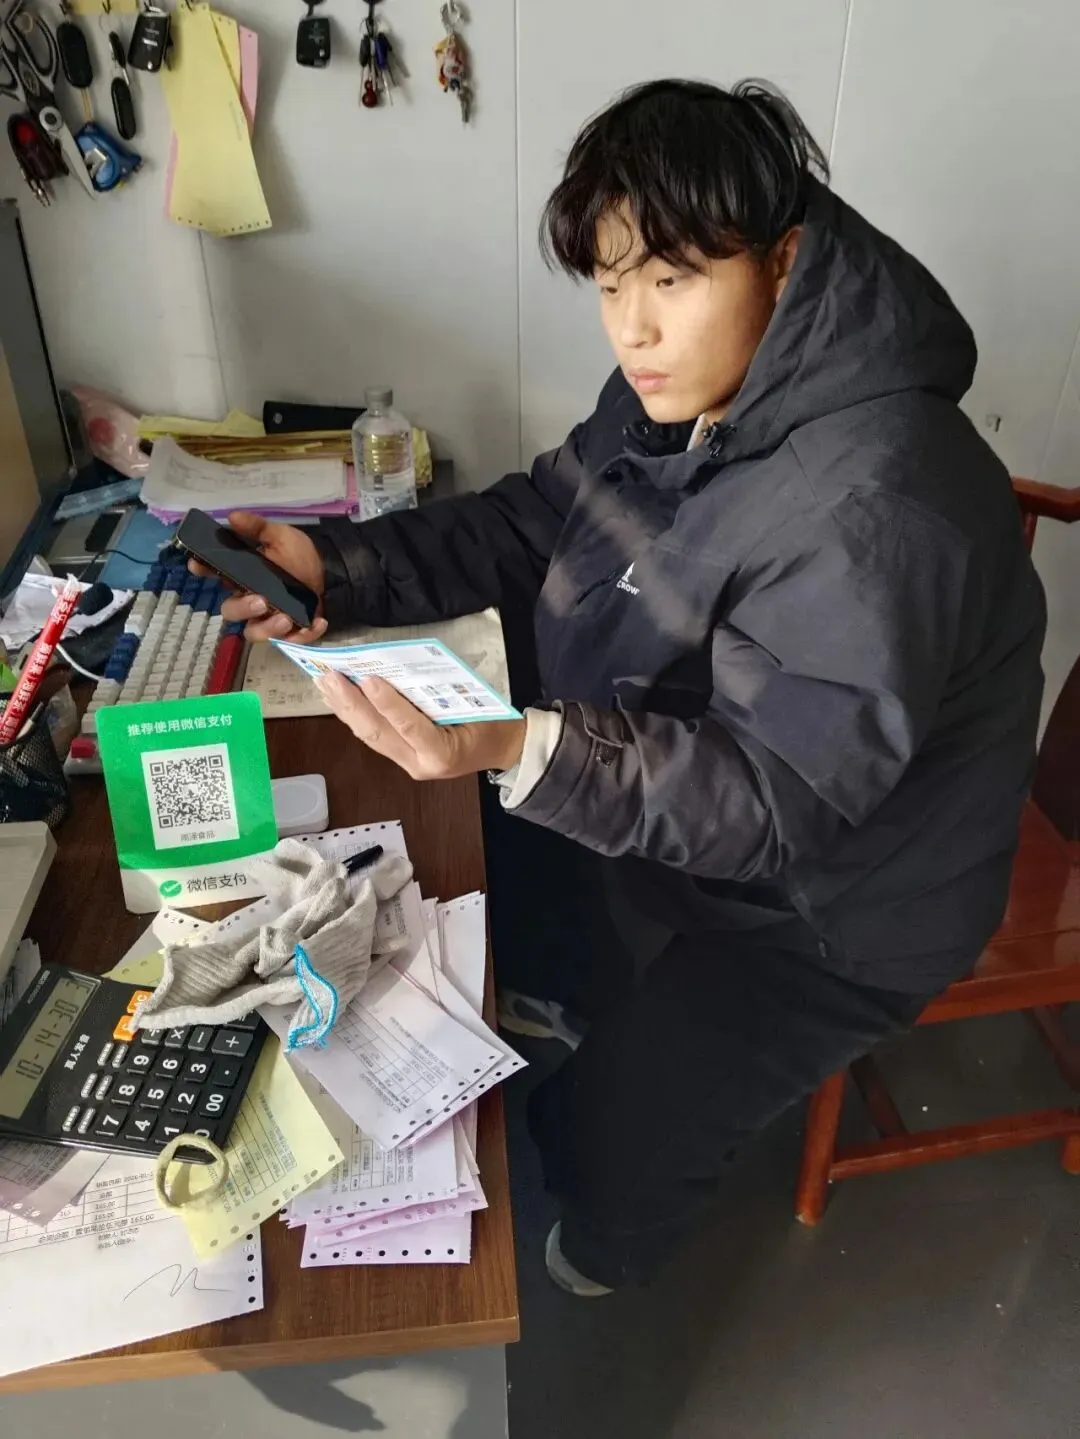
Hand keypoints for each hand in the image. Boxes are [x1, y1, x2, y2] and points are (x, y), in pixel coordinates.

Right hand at [187, 510, 328, 643]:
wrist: (331, 570)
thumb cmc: (298, 555)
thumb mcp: (280, 536)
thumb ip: (258, 528)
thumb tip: (234, 516)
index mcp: (243, 575)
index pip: (215, 574)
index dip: (203, 570)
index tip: (198, 565)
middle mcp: (250, 599)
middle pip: (231, 612)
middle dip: (242, 609)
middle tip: (261, 601)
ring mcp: (268, 617)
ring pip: (254, 632)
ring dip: (268, 629)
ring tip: (286, 619)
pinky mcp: (290, 631)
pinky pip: (291, 641)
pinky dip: (304, 635)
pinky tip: (317, 622)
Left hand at [314, 671, 525, 779]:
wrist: (503, 750)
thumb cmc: (493, 723)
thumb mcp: (477, 706)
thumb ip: (441, 694)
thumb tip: (401, 669)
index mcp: (443, 753)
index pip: (410, 727)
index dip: (388, 704)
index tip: (369, 679)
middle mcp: (419, 764)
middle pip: (378, 734)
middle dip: (350, 704)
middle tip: (329, 677)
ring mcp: (408, 764)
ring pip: (369, 737)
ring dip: (344, 709)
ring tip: (324, 684)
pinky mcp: (401, 759)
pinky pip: (373, 737)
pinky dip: (353, 716)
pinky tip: (337, 699)